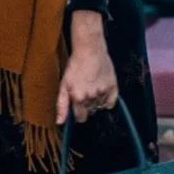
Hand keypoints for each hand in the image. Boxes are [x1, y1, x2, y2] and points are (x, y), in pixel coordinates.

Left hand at [63, 9, 118, 123]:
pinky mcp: (113, 87)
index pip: (80, 118)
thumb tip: (60, 123)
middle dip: (87, 106)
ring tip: (92, 88)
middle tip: (85, 92)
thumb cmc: (75, 66)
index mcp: (78, 98)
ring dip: (96, 102)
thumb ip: (61, 106)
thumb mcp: (63, 85)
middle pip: (91, 112)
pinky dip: (107, 100)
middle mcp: (91, 97)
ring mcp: (103, 92)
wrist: (89, 49)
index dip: (79, 114)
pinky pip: (111, 102)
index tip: (78, 107)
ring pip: (100, 107)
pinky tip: (101, 90)